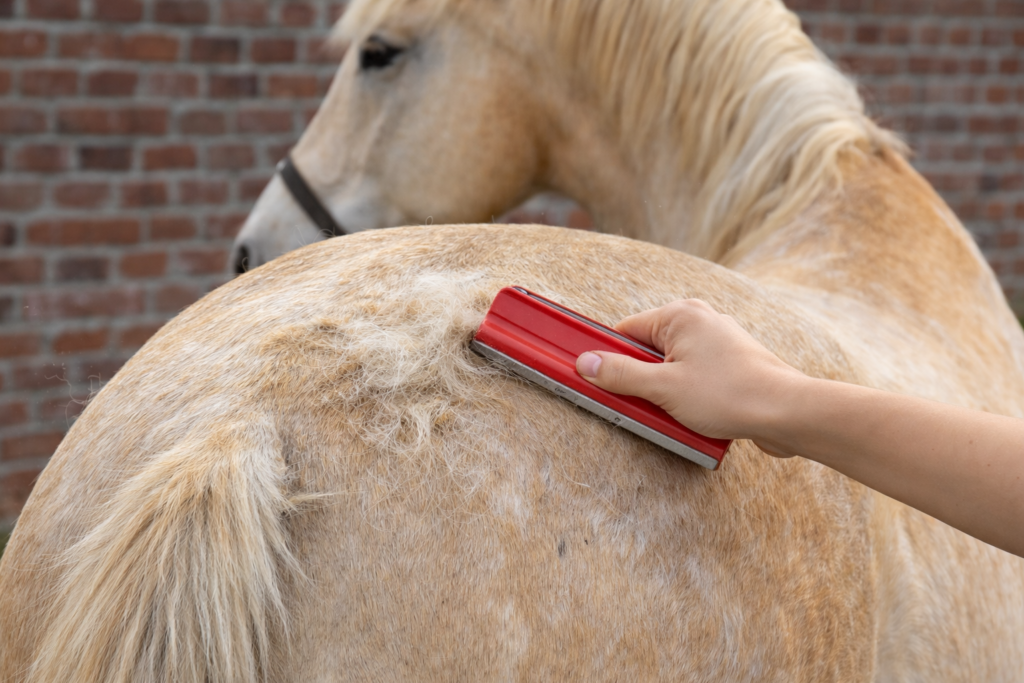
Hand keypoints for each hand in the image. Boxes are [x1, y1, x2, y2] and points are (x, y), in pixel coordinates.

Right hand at [575, 299, 805, 453]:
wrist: (787, 413)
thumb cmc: (731, 394)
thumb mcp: (663, 388)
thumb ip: (621, 375)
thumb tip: (586, 363)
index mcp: (681, 316)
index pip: (625, 331)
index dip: (607, 358)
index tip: (594, 380)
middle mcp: (699, 323)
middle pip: (646, 353)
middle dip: (640, 384)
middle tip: (639, 407)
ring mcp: (717, 345)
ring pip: (669, 371)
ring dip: (663, 398)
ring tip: (673, 418)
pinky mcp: (729, 368)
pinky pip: (692, 382)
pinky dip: (686, 401)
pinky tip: (692, 422)